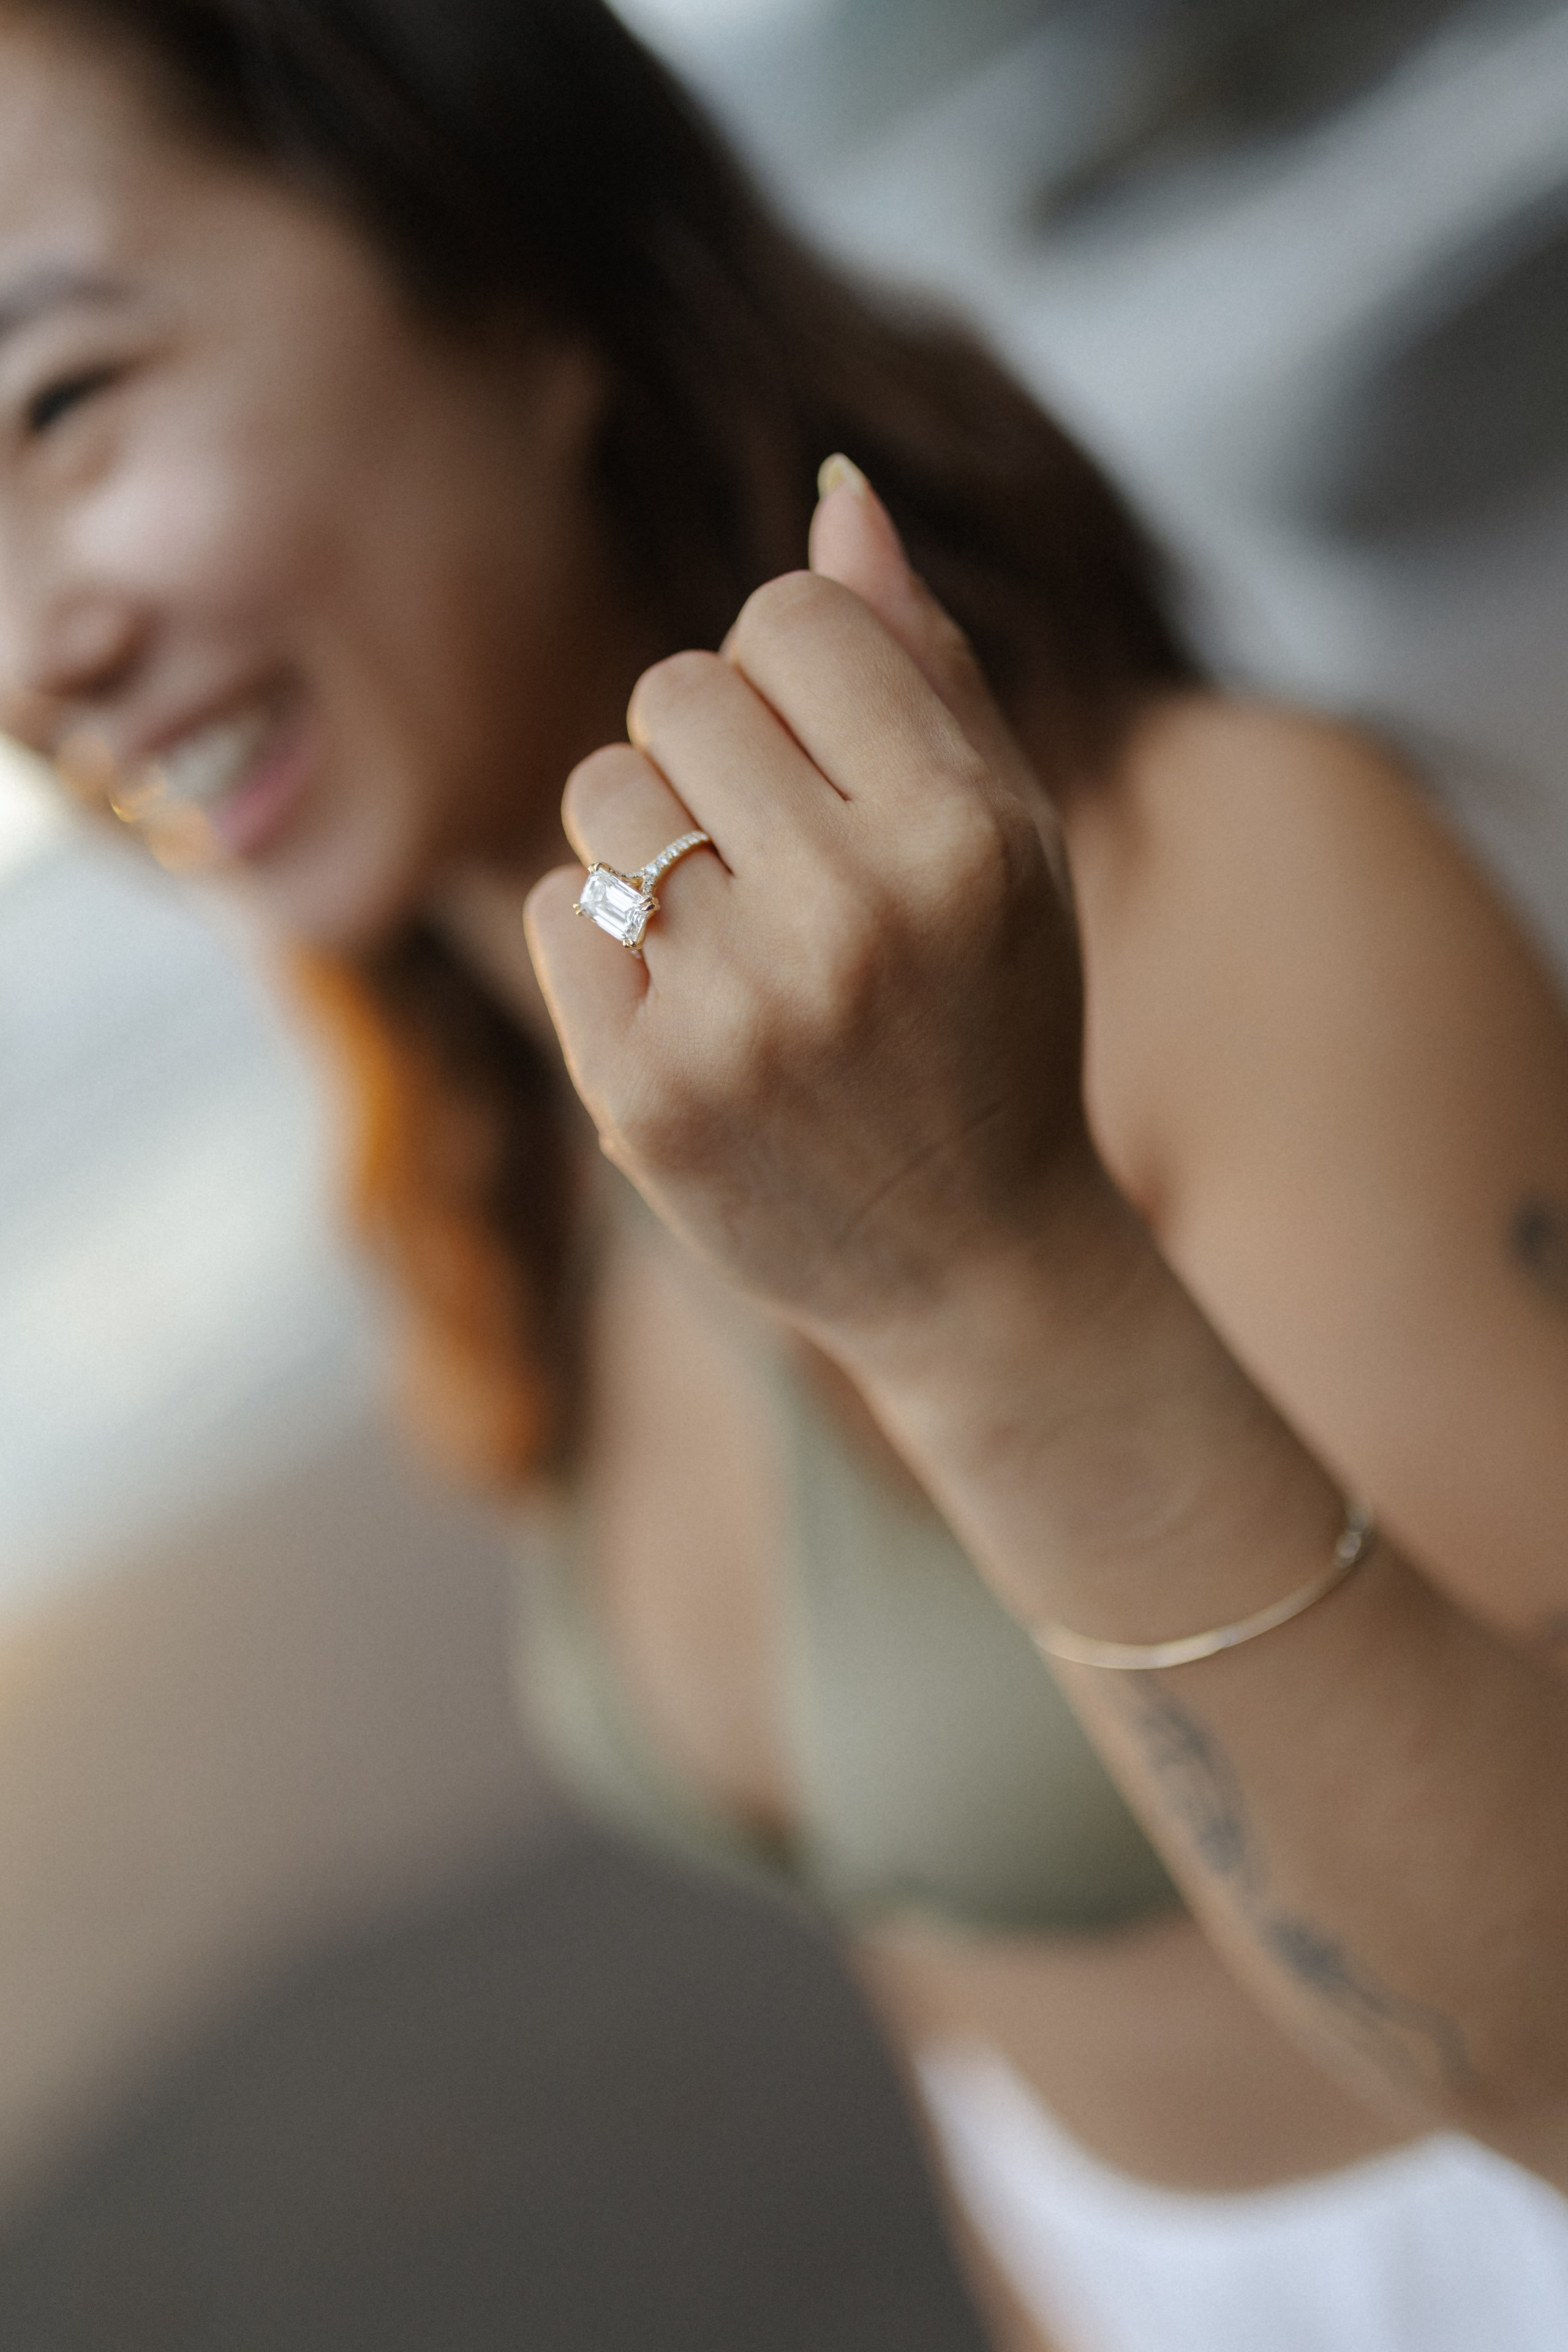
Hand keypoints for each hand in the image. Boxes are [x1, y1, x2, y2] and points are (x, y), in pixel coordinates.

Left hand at [525, 461, 1088, 1345]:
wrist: (974, 1263)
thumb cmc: (989, 1023)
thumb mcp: (1007, 839)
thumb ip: (923, 664)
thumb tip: (834, 491)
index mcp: (959, 835)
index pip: (787, 619)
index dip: (788, 673)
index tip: (823, 761)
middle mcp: (851, 918)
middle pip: (675, 690)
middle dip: (710, 750)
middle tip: (772, 856)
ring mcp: (738, 1014)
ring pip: (600, 793)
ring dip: (645, 840)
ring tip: (728, 930)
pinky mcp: (642, 1093)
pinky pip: (550, 909)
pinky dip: (600, 942)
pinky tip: (686, 1008)